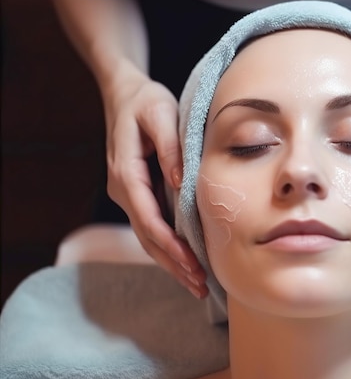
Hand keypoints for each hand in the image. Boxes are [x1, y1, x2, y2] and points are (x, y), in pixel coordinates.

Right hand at [103, 65, 207, 298]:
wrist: (124, 93)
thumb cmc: (145, 101)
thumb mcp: (160, 115)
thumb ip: (171, 148)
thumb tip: (181, 183)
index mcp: (126, 173)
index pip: (149, 219)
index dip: (171, 245)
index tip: (192, 264)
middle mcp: (123, 189)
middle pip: (148, 237)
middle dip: (174, 264)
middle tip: (200, 286)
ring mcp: (128, 194)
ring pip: (148, 237)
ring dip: (171, 262)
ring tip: (196, 284)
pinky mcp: (138, 193)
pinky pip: (152, 226)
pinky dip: (168, 247)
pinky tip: (185, 261)